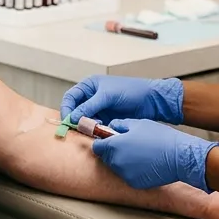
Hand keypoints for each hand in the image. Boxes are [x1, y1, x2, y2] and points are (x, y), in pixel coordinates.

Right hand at [61, 75, 183, 123]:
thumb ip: (89, 106)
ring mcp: (99, 109)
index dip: (67, 108)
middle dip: (76, 120)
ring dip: (86, 126)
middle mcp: (92, 97)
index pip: (70, 97)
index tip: (68, 120)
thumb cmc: (131, 91)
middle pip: (75, 110)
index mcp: (90, 86)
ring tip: (93, 129)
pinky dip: (95, 131)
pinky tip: (100, 132)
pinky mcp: (106, 120)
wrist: (151, 100)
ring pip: (84, 121)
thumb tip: (73, 118)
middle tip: (78, 128)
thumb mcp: (107, 96)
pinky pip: (95, 127)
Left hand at [91, 119, 217, 190]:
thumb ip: (119, 125)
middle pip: (106, 158)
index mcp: (115, 145)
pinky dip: (132, 170)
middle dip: (113, 152)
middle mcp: (116, 162)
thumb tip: (111, 127)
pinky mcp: (134, 183)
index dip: (102, 142)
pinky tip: (145, 163)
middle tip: (128, 145)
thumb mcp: (138, 124)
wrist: (179, 156)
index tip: (108, 140)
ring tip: (139, 153)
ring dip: (122, 161)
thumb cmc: (160, 137)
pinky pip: (127, 176)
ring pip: (117, 167)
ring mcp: (125, 174)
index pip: (97, 147)